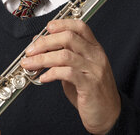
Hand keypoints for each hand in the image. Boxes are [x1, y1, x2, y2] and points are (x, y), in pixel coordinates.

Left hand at [20, 19, 120, 134]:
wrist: (109, 115)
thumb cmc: (91, 92)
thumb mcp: (78, 70)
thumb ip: (63, 57)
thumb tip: (41, 45)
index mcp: (94, 49)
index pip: (80, 27)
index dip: (62, 24)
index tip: (46, 28)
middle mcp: (96, 56)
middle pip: (69, 37)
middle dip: (45, 42)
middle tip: (30, 51)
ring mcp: (94, 70)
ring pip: (64, 55)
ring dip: (42, 59)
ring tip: (30, 65)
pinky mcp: (90, 85)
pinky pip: (67, 73)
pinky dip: (51, 73)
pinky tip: (43, 78)